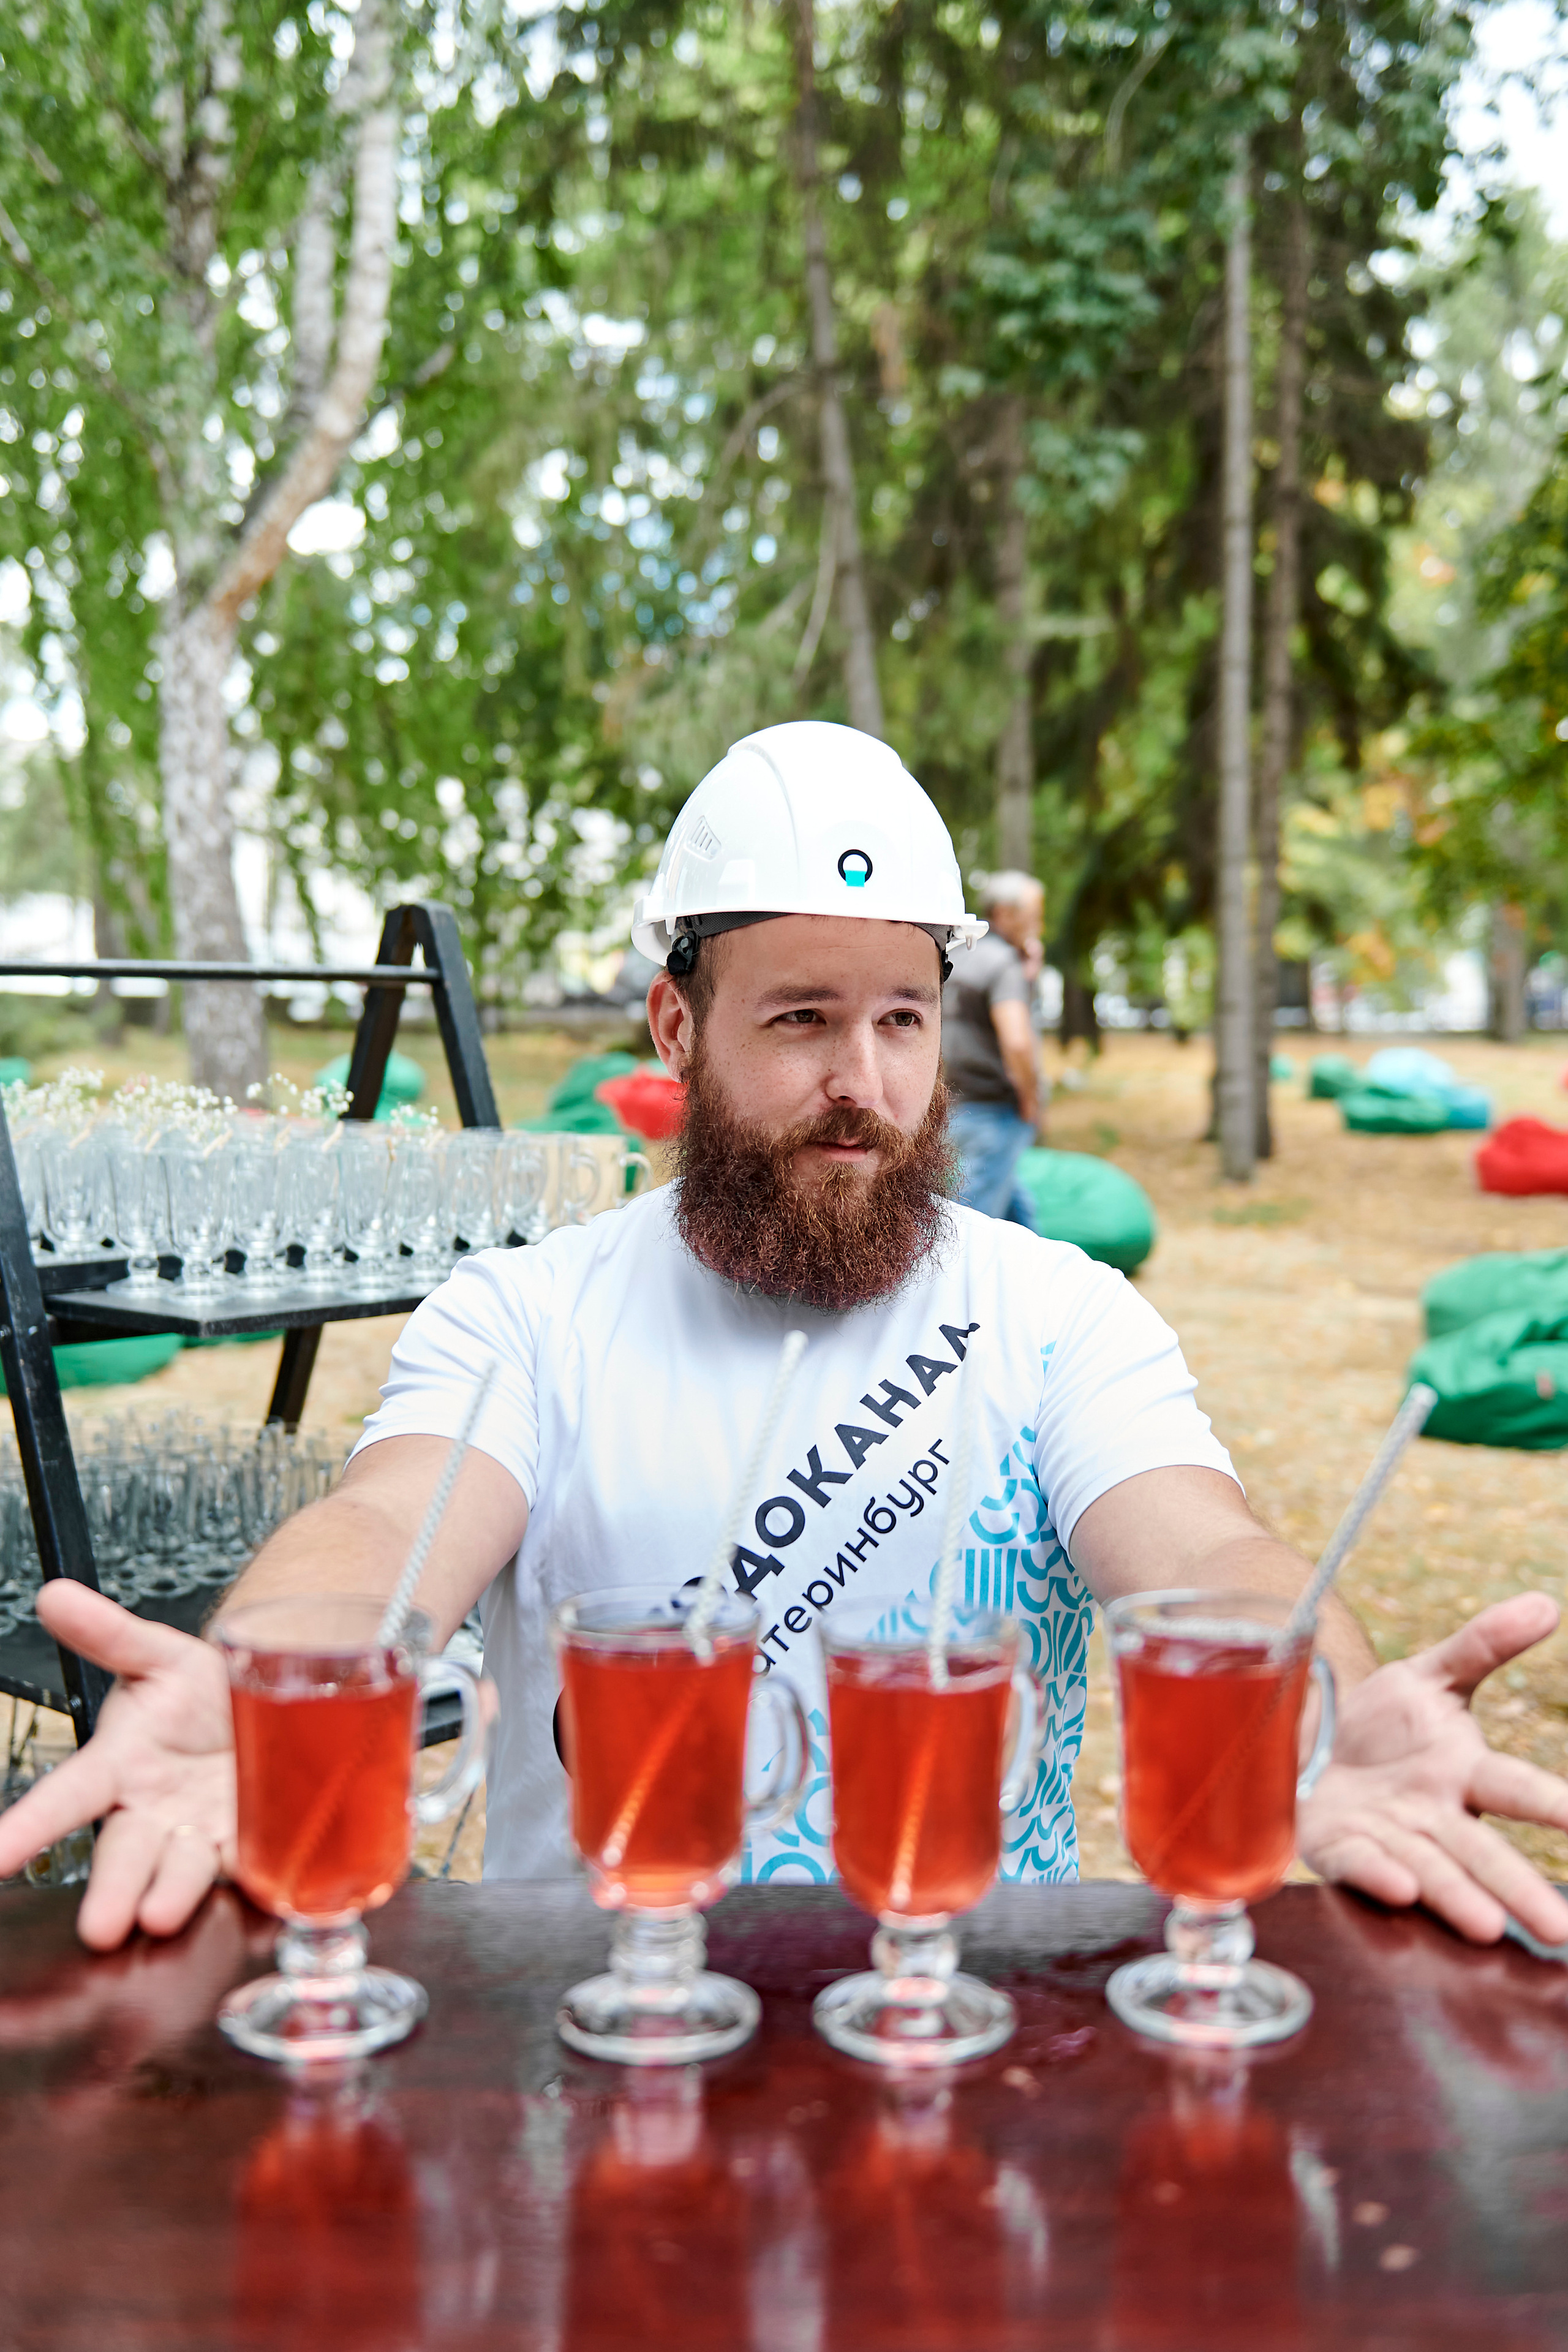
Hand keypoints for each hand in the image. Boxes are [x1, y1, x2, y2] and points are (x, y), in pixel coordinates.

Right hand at [0, 1582, 235, 1950]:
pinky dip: (251, 1880)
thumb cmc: (199, 1691)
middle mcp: (152, 1812)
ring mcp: (198, 1835)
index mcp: (119, 1767)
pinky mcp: (246, 1848)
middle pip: (124, 1853)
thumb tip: (55, 1594)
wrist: (269, 1706)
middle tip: (102, 1925)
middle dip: (112, 1889)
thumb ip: (108, 1634)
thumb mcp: (159, 1656)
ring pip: (178, 1871)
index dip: (28, 1828)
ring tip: (161, 1915)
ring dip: (169, 1894)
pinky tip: (256, 1890)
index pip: (66, 1798)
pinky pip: (247, 1868)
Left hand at [1299, 1593, 1567, 1945]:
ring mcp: (1389, 1837)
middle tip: (1556, 1927)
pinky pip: (1360, 1866)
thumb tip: (1545, 1604)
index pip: (1514, 1789)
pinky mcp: (1339, 1849)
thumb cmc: (1384, 1724)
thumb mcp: (1431, 1675)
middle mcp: (1434, 1815)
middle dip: (1517, 1889)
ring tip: (1486, 1924)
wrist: (1309, 1744)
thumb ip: (1484, 1644)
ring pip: (1430, 1872)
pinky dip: (1379, 1876)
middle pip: (1482, 1853)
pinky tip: (1401, 1888)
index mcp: (1463, 1774)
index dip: (1552, 1806)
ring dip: (1457, 1898)